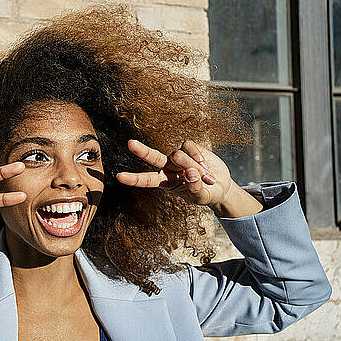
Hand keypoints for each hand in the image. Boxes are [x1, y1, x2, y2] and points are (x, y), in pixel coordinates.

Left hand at [116, 139, 233, 207]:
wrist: (220, 185)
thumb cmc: (206, 194)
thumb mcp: (201, 197)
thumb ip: (195, 188)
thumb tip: (191, 173)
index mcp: (165, 182)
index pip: (146, 180)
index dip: (134, 179)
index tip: (120, 176)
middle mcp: (167, 167)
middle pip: (152, 157)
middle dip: (141, 151)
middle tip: (130, 143)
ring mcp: (177, 156)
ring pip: (179, 156)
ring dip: (194, 167)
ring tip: (206, 177)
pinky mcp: (188, 147)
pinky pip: (190, 148)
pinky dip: (200, 158)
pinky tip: (205, 165)